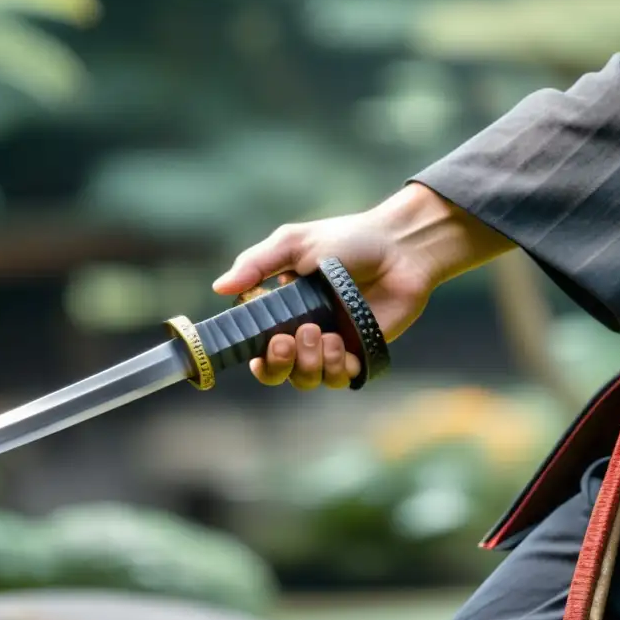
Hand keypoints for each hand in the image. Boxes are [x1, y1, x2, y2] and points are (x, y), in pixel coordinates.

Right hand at [212, 183, 513, 389]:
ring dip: (308, 364)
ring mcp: (332, 345)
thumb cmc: (348, 239)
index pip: (257, 347)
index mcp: (282, 310)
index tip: (260, 345)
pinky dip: (336, 368)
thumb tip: (219, 287)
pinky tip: (340, 341)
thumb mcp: (294, 243)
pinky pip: (341, 378)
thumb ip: (256, 264)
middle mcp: (304, 333)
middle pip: (279, 373)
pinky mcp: (361, 353)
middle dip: (279, 364)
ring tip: (322, 333)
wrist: (400, 247)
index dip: (255, 355)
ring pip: (307, 379)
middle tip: (289, 339)